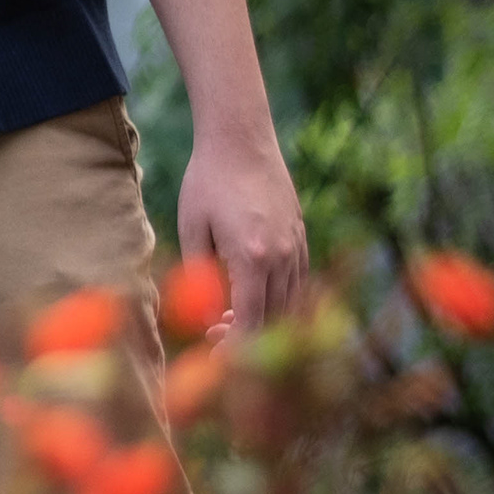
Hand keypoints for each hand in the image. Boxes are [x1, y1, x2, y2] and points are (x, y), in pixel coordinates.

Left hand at [176, 134, 308, 331]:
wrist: (241, 140)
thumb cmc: (207, 182)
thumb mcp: (193, 229)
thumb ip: (202, 277)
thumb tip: (209, 317)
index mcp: (252, 259)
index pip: (252, 322)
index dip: (236, 347)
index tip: (215, 354)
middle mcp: (282, 257)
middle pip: (276, 319)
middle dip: (248, 336)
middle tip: (215, 334)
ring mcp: (297, 246)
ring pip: (291, 303)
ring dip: (265, 318)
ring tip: (229, 315)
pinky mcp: (301, 235)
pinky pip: (297, 280)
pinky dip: (279, 297)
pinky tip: (251, 293)